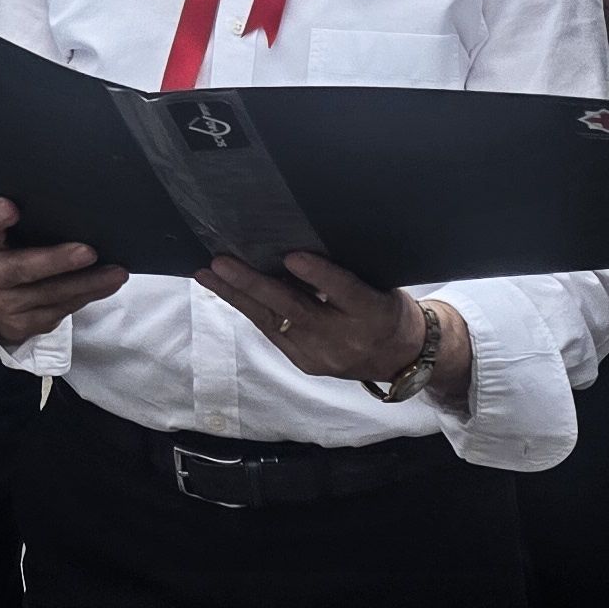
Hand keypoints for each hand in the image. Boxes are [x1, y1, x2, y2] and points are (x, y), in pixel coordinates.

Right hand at [0, 194, 126, 346]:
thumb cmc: (4, 255)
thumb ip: (17, 222)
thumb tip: (66, 204)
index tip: (10, 207)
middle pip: (22, 268)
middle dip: (57, 261)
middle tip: (88, 252)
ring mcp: (3, 306)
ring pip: (51, 294)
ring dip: (87, 283)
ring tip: (115, 272)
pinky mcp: (23, 325)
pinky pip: (60, 310)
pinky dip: (87, 296)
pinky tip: (107, 285)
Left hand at [202, 248, 470, 400]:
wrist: (400, 357)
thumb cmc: (386, 307)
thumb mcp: (379, 286)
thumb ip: (344, 272)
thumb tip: (295, 244)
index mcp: (374, 311)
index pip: (345, 291)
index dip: (319, 275)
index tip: (292, 255)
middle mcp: (346, 337)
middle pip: (296, 309)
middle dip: (254, 285)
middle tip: (222, 262)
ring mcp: (322, 355)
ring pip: (272, 322)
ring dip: (237, 296)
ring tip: (208, 274)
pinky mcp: (305, 363)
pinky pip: (271, 332)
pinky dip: (249, 309)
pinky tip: (226, 290)